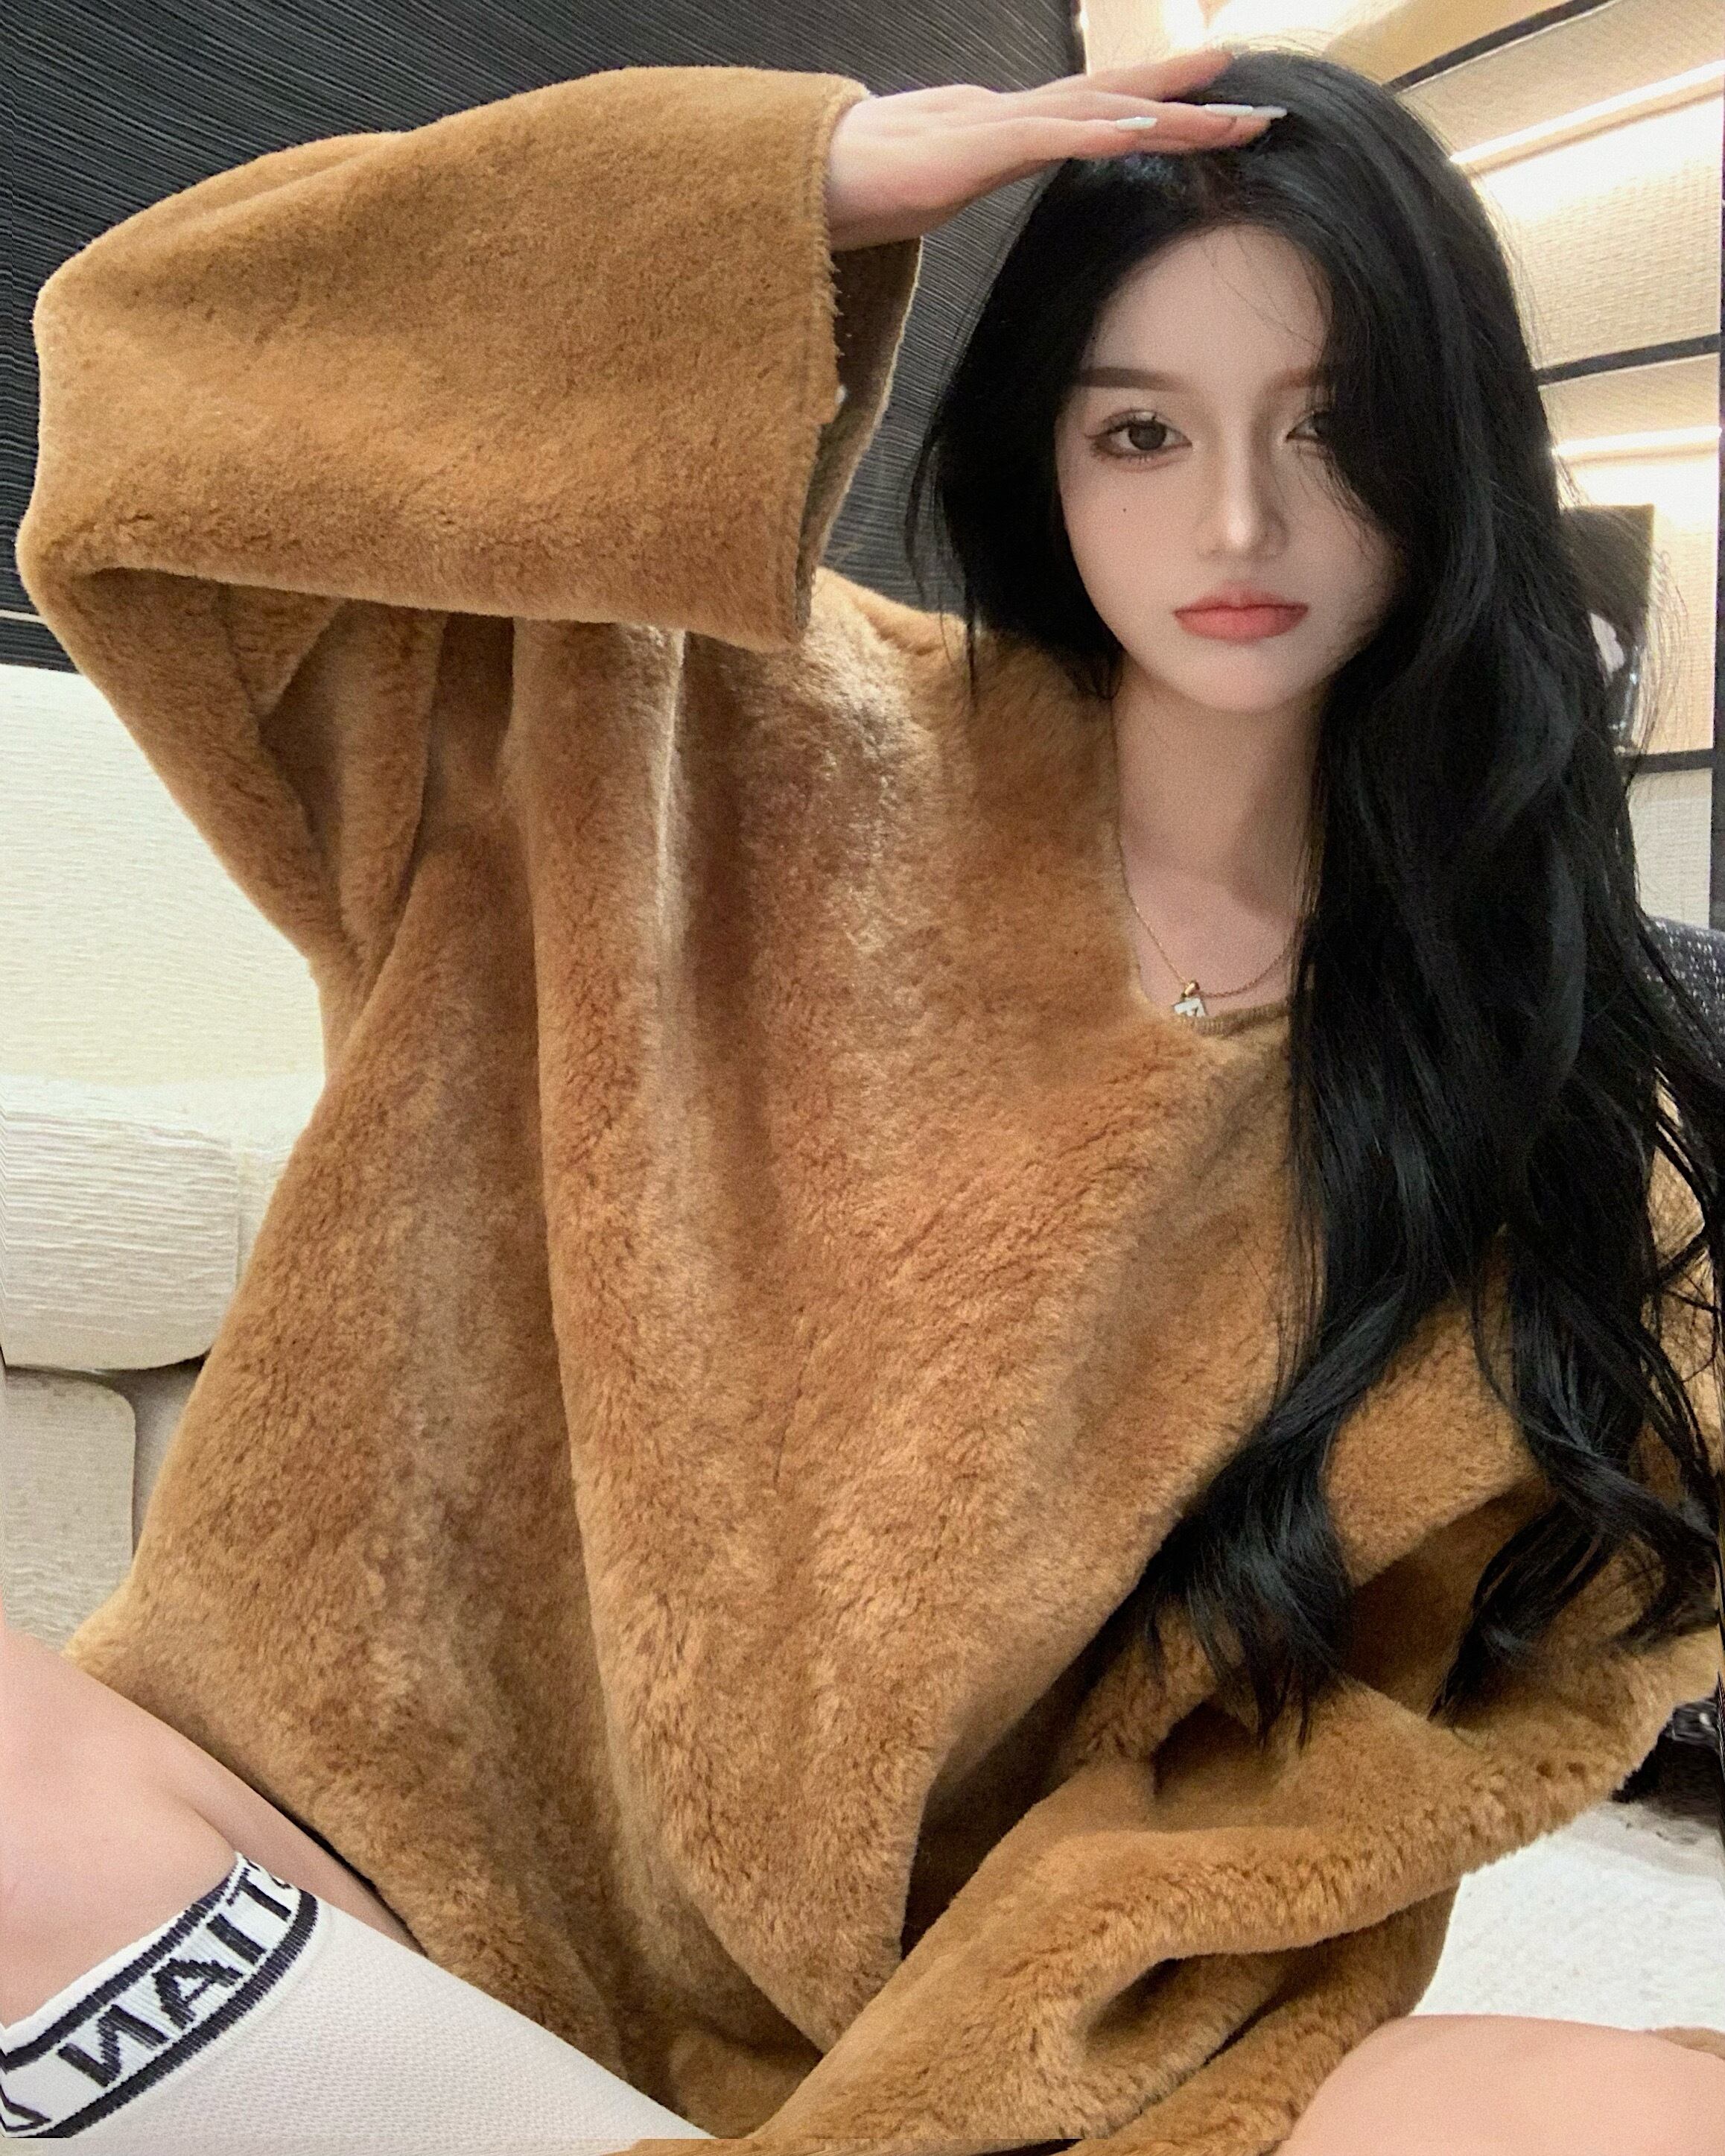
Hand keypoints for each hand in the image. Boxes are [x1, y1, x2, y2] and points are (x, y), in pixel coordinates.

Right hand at [824, 48, 1282, 252]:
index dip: (1161, 111)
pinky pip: (1049, 136)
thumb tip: (984, 187)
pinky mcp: (973, 148)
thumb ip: (970, 181)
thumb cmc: (864, 185)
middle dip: (1188, 100)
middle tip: (1256, 100)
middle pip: (1118, 102)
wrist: (809, 177)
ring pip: (1098, 110)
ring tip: (1225, 105)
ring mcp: (996, 128)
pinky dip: (1098, 130)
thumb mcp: (937, 190)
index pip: (1100, 115)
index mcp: (1012, 130)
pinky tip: (1140, 129)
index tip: (1217, 113)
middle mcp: (1016, 117)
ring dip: (1165, 109)